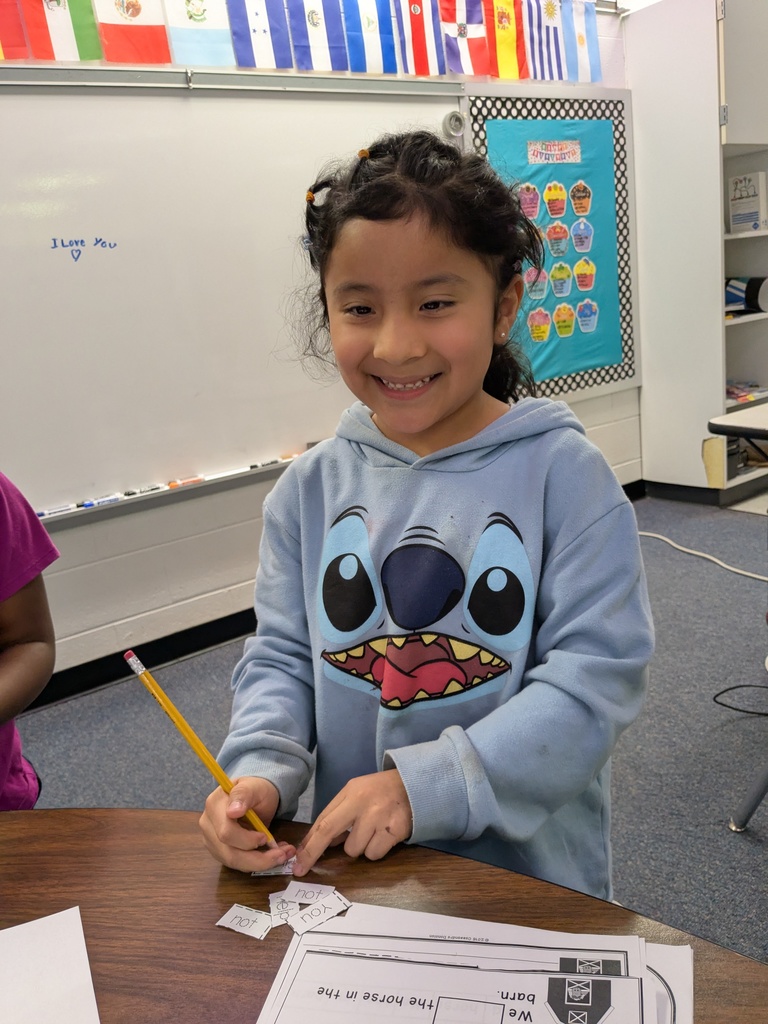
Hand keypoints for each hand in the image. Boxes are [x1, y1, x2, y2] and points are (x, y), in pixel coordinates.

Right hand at [199, 776, 295, 871]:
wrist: (254, 796)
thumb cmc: (255, 789)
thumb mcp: (254, 786)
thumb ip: (243, 794)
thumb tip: (232, 812)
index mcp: (214, 805)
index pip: (226, 832)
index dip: (247, 840)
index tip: (265, 836)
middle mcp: (208, 824)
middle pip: (229, 852)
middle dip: (257, 858)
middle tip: (282, 853)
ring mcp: (211, 839)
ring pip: (233, 862)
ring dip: (259, 863)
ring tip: (281, 855)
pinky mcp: (219, 850)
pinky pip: (236, 863)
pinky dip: (256, 863)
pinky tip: (271, 855)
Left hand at [292, 769, 411, 876]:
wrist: (415, 785)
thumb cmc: (379, 791)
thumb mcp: (356, 793)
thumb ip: (337, 813)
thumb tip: (319, 842)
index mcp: (351, 792)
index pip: (323, 820)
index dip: (308, 842)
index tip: (297, 860)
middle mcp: (364, 804)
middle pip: (330, 833)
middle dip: (313, 853)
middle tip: (302, 868)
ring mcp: (380, 818)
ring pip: (355, 850)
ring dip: (359, 846)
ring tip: (371, 831)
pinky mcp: (395, 831)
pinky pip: (374, 854)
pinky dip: (376, 850)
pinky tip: (383, 835)